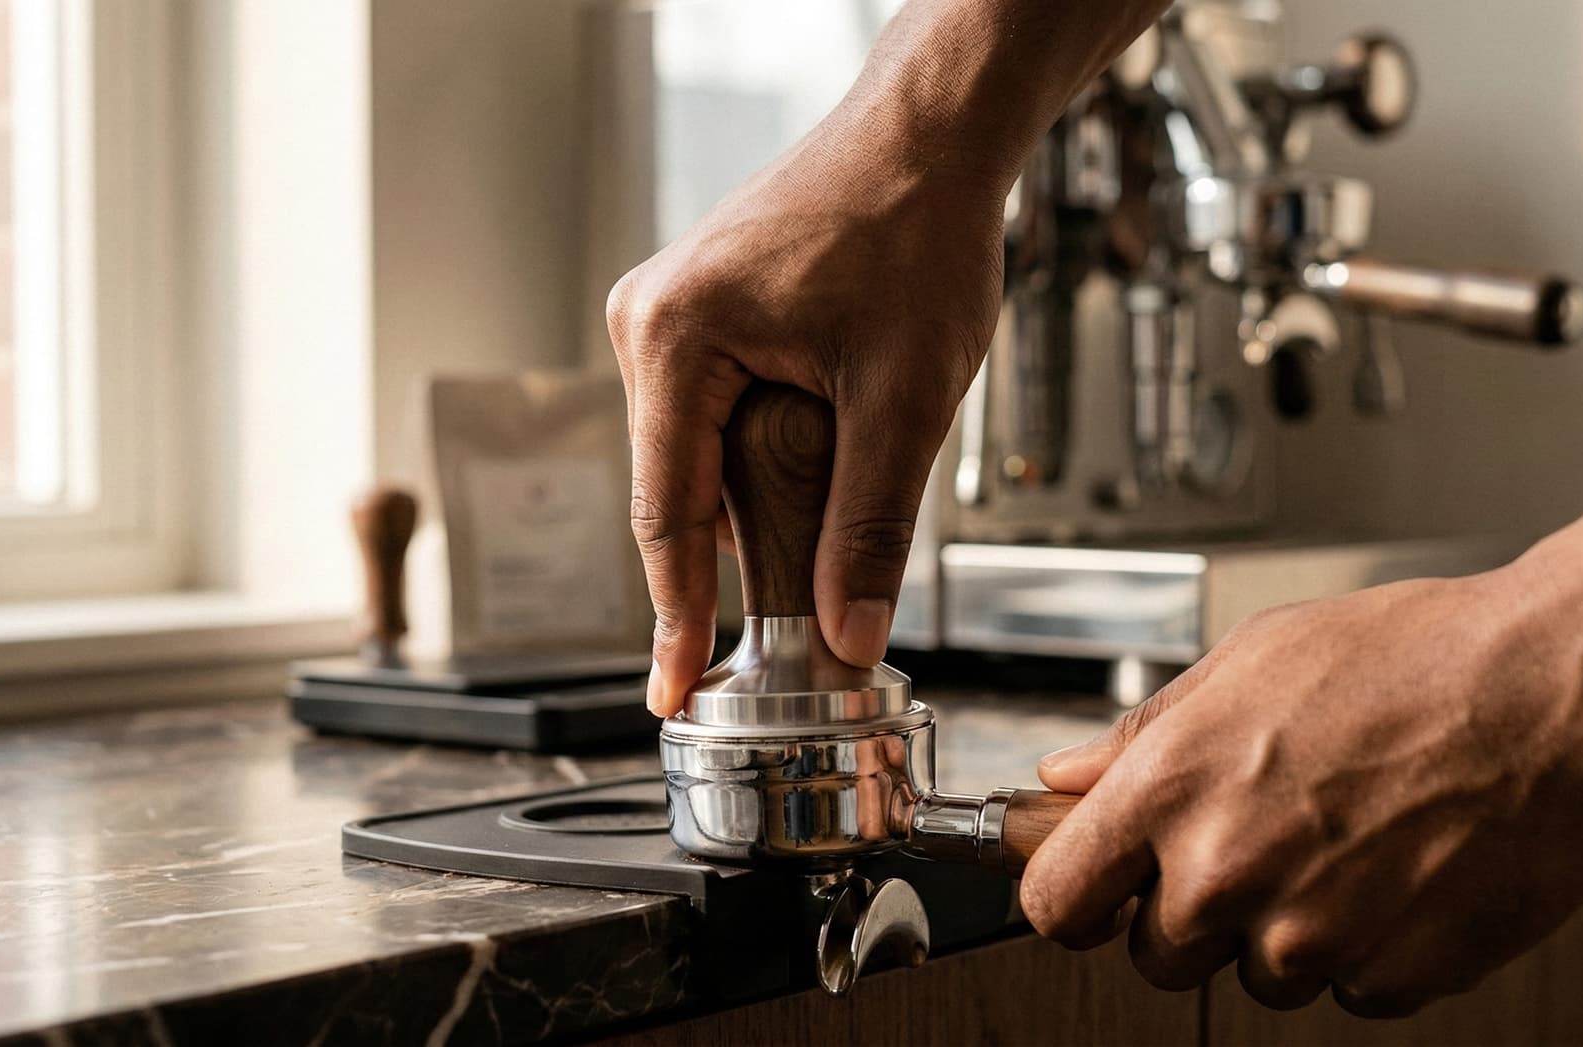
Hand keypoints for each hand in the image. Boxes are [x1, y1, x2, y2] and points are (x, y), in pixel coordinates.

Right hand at [607, 112, 1004, 714]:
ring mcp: (669, 314)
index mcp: (675, 338)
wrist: (932, 137)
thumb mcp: (904, 398)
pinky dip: (763, 453)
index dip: (677, 617)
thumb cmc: (916, 229)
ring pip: (701, 456)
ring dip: (762, 494)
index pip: (666, 516)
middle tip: (798, 610)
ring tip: (840, 480)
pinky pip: (714, 415)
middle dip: (743, 551)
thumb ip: (869, 525)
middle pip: (680, 489)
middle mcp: (650, 322)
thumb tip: (847, 632)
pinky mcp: (701, 312)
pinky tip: (823, 443)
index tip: (673, 690)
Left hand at [1019, 565, 1582, 1016]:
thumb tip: (1068, 779)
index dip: (1072, 898)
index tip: (1092, 890)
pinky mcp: (1390, 977)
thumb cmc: (1412, 658)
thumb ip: (1143, 735)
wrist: (1553, 694)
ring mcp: (1310, 935)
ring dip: (1282, 931)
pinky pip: (1345, 990)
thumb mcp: (1248, 660)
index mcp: (1172, 787)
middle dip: (1189, 913)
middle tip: (1253, 843)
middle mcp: (1227, 871)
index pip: (1057, 901)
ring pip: (1254, 976)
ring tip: (1343, 840)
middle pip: (1155, 955)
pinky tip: (1396, 870)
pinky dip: (1364, 950)